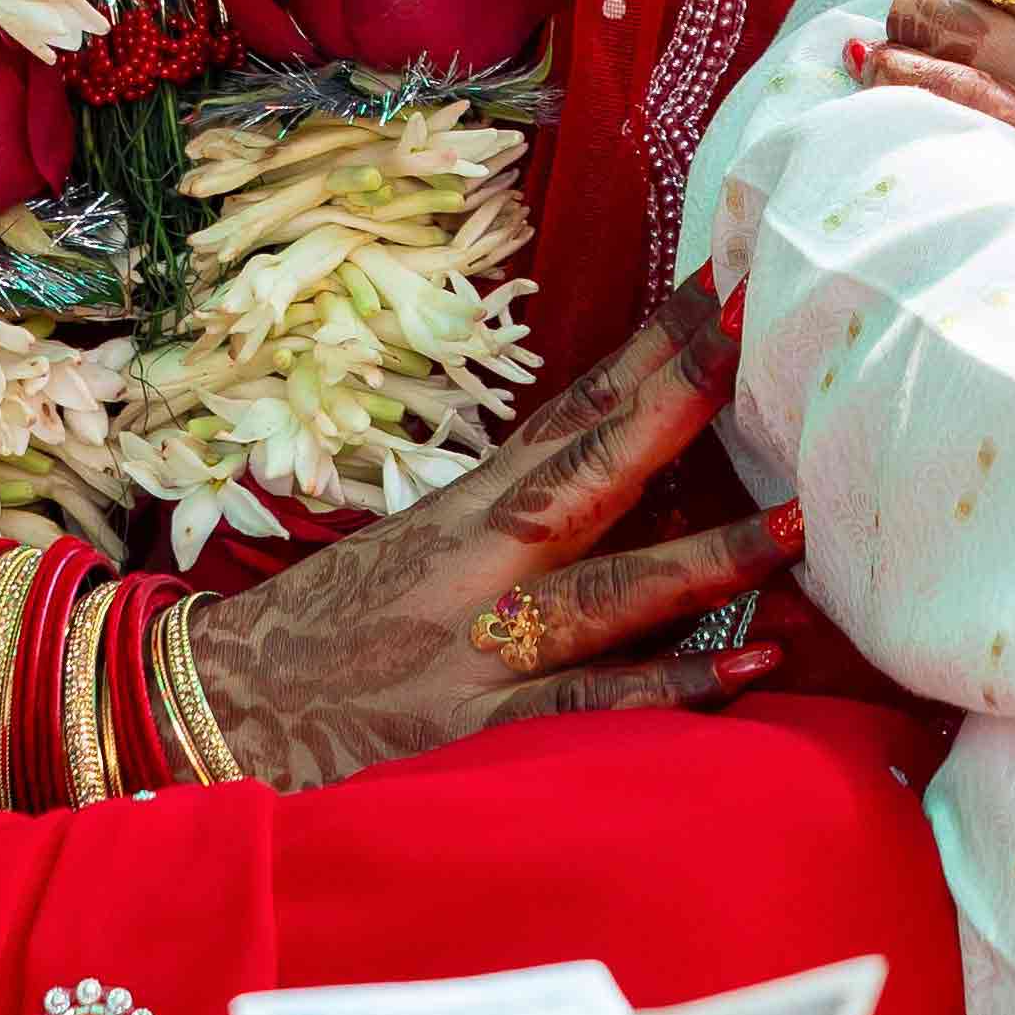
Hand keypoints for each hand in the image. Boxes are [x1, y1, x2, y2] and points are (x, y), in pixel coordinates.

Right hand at [182, 296, 802, 787]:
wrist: (217, 710)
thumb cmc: (332, 631)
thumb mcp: (423, 553)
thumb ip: (521, 520)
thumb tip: (635, 474)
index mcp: (469, 509)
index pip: (574, 413)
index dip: (650, 351)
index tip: (725, 284)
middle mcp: (477, 562)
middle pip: (589, 468)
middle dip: (675, 398)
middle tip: (758, 331)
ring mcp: (479, 644)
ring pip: (607, 591)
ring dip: (706, 557)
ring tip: (797, 522)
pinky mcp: (477, 730)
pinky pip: (588, 704)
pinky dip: (667, 687)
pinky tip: (742, 668)